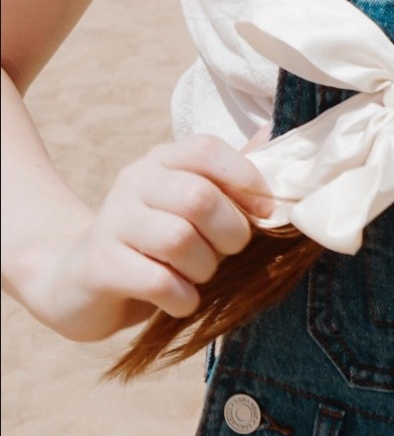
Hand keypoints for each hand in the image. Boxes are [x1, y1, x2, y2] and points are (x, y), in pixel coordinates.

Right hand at [23, 134, 274, 341]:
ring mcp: (113, 222)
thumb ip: (228, 178)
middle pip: (199, 199)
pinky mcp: (102, 266)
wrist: (81, 280)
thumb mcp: (190, 207)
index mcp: (162, 162)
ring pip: (179, 241)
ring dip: (204, 269)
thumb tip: (270, 136)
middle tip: (227, 253)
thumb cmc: (154, 243)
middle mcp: (134, 183)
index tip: (264, 213)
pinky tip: (180, 298)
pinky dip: (184, 298)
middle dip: (230, 235)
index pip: (207, 150)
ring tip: (196, 275)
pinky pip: (161, 283)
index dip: (246, 180)